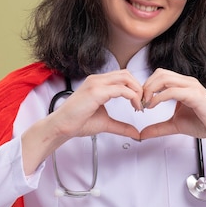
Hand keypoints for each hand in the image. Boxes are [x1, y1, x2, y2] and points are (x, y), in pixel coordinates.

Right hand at [22, 70, 142, 173]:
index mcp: (97, 83)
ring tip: (140, 105)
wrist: (62, 126)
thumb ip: (121, 126)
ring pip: (126, 78)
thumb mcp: (105, 123)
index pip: (122, 77)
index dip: (134, 87)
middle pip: (126, 74)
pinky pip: (121, 89)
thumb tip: (135, 132)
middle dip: (139, 87)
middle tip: (143, 103)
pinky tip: (135, 106)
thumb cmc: (78, 122)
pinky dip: (132, 97)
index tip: (140, 103)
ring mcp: (96, 84)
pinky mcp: (96, 92)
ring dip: (137, 90)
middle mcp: (97, 79)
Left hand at [139, 69, 205, 158]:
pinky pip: (172, 91)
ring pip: (164, 78)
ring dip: (150, 90)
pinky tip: (153, 106)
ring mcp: (191, 86)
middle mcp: (187, 82)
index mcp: (183, 85)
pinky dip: (158, 97)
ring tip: (145, 104)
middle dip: (146, 87)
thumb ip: (159, 127)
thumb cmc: (204, 123)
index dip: (146, 86)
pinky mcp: (195, 95)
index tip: (140, 102)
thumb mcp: (175, 125)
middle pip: (159, 73)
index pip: (159, 76)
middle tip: (140, 103)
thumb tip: (142, 134)